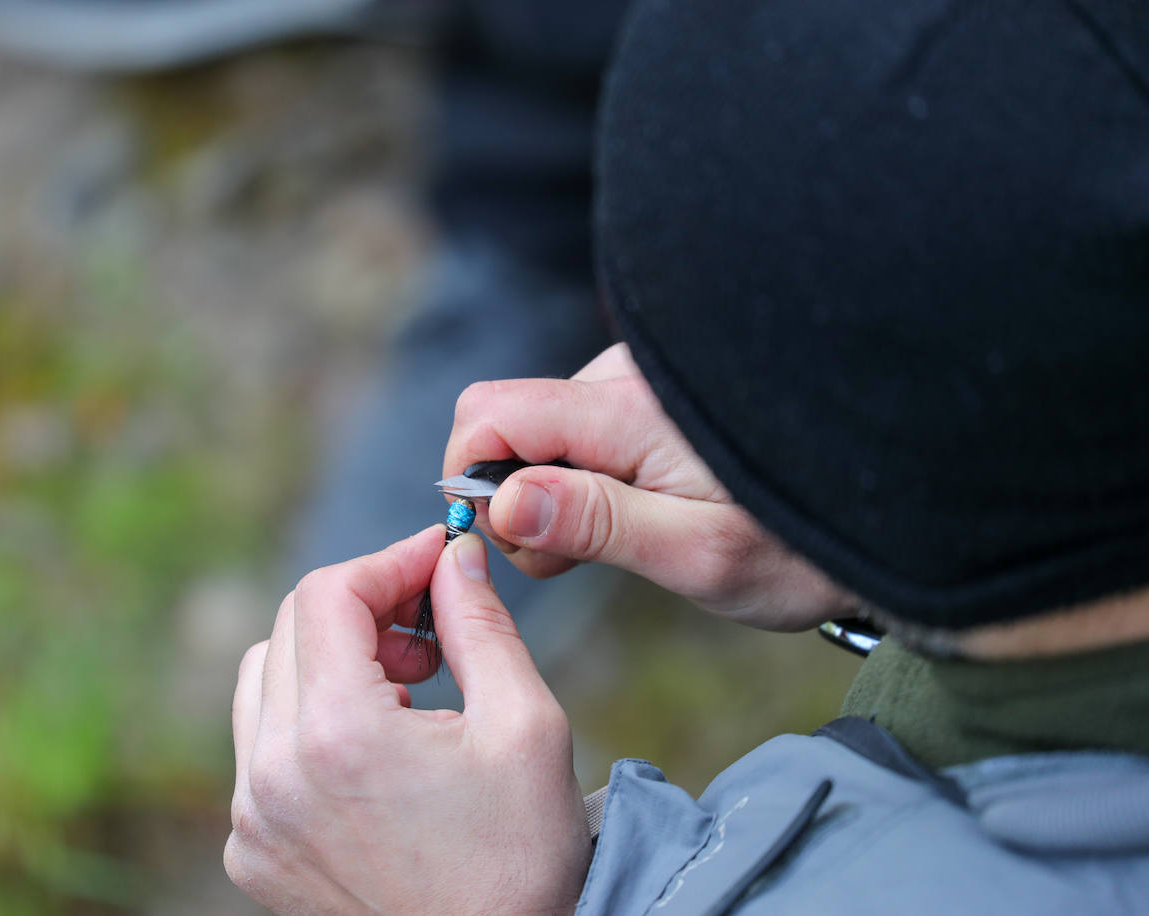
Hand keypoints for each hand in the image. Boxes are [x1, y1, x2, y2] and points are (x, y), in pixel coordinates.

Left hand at [224, 528, 591, 914]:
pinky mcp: (252, 852)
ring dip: (329, 659)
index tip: (436, 561)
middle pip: (291, 628)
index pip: (328, 593)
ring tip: (406, 691)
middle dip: (364, 606)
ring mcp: (251, 819)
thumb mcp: (524, 726)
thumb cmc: (523, 859)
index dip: (387, 562)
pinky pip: (258, 747)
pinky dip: (307, 720)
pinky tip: (376, 750)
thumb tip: (455, 555)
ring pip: (264, 680)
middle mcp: (270, 774)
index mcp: (336, 735)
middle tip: (431, 631)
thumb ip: (480, 623)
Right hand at [443, 343, 856, 630]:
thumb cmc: (796, 549)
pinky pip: (580, 427)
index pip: (493, 412)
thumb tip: (502, 502)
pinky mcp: (649, 391)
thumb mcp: (697, 557)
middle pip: (511, 421)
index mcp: (631, 410)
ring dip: (557, 491)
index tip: (500, 539)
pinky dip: (587, 476)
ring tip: (629, 536)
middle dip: (517, 496)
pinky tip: (642, 508)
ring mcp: (638, 377)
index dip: (470, 474)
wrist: (880, 515)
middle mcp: (627, 374)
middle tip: (574, 559)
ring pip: (543, 428)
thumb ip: (596, 524)